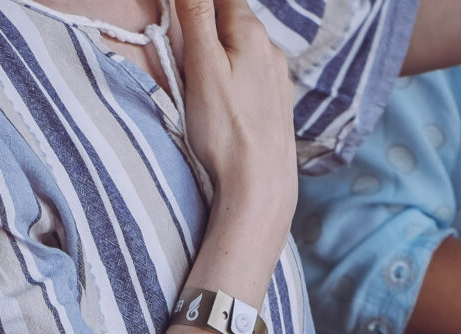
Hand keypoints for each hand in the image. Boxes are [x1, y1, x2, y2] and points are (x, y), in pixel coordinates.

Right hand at [173, 0, 296, 241]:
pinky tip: (227, 104)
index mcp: (251, 33)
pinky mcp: (279, 107)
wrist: (261, 187)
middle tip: (184, 55)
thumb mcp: (202, 65)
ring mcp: (279, 79)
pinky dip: (237, 80)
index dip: (197, 4)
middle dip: (208, 28)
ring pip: (245, 51)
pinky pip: (254, 78)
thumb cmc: (226, 130)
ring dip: (223, 55)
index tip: (180, 17)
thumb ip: (195, 15)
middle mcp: (272, 50)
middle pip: (234, 21)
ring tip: (202, 84)